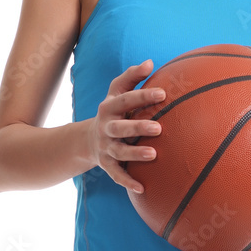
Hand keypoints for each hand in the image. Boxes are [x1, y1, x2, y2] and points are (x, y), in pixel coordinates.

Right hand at [88, 59, 164, 193]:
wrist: (87, 139)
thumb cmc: (114, 111)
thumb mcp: (117, 92)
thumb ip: (132, 77)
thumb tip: (150, 62)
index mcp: (110, 107)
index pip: (126, 99)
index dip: (143, 96)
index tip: (163, 93)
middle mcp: (106, 127)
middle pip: (121, 128)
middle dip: (138, 127)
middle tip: (158, 128)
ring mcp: (105, 147)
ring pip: (119, 152)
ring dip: (135, 154)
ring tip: (154, 155)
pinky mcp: (106, 164)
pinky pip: (116, 175)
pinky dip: (127, 181)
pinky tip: (141, 188)